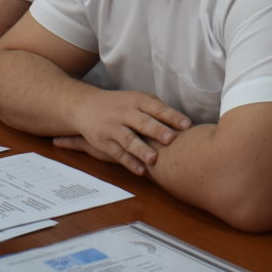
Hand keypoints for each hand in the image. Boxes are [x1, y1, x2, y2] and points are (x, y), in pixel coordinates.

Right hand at [55, 90, 191, 176]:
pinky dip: (129, 163)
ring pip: (128, 140)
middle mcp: (125, 113)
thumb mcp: (138, 99)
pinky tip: (141, 171)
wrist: (85, 106)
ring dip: (141, 150)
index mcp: (137, 101)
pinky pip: (118, 154)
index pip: (156, 107)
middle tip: (171, 138)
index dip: (171, 115)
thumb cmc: (121, 104)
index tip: (187, 124)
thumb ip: (157, 109)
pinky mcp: (104, 143)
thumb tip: (184, 123)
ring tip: (153, 159)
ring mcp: (113, 128)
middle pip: (142, 122)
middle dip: (156, 130)